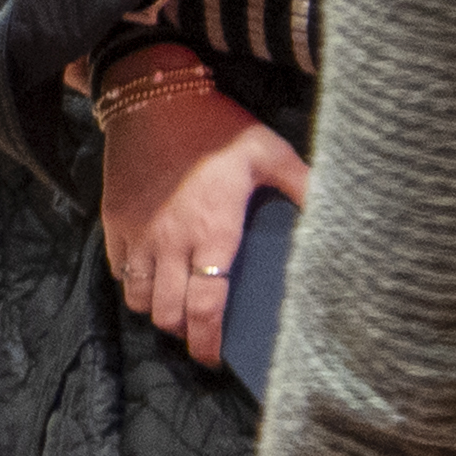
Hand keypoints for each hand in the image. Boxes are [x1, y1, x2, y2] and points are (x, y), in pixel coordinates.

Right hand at [96, 73, 295, 369]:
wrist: (153, 96)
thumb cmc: (216, 127)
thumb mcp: (269, 152)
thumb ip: (303, 186)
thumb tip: (341, 214)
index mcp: (213, 233)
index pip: (205, 306)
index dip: (208, 342)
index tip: (214, 358)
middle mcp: (170, 242)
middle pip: (168, 312)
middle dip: (184, 331)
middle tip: (200, 333)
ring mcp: (138, 233)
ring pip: (138, 297)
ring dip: (156, 310)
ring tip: (175, 307)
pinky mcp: (114, 220)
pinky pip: (118, 269)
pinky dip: (133, 283)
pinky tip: (150, 277)